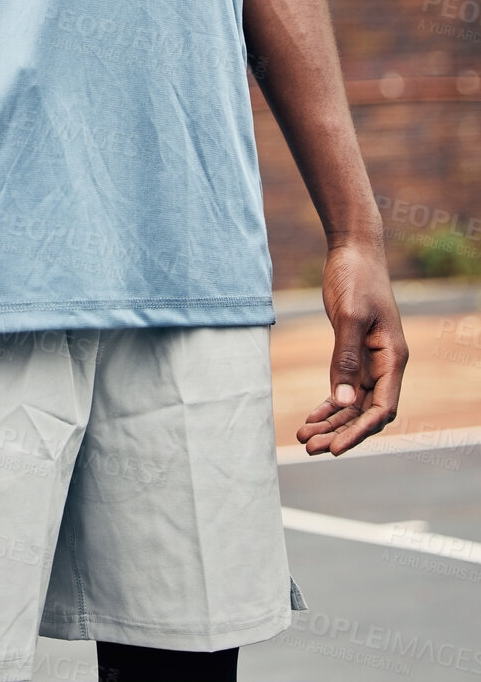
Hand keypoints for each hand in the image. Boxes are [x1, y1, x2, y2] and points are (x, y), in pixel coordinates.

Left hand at [296, 240, 407, 455]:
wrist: (352, 249)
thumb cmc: (356, 277)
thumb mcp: (350, 316)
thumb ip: (346, 358)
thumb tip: (342, 402)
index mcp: (393, 358)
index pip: (382, 409)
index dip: (360, 431)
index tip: (336, 448)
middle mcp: (385, 364)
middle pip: (365, 412)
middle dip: (339, 432)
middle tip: (309, 447)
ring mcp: (370, 360)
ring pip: (352, 403)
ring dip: (330, 422)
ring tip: (303, 437)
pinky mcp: (353, 352)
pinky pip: (343, 387)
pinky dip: (328, 404)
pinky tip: (311, 417)